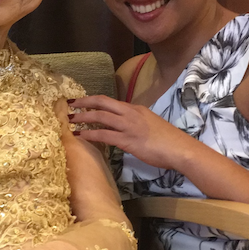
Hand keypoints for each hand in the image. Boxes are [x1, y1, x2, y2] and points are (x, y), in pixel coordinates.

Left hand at [68, 95, 195, 169]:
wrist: (180, 149)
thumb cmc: (167, 140)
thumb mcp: (149, 124)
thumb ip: (135, 122)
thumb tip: (122, 126)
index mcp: (135, 109)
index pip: (109, 101)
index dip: (93, 100)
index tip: (80, 101)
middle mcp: (130, 113)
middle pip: (102, 103)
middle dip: (83, 103)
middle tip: (68, 105)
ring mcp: (128, 126)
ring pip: (100, 117)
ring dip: (83, 118)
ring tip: (69, 120)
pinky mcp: (128, 140)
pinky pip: (104, 135)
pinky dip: (90, 134)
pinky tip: (80, 136)